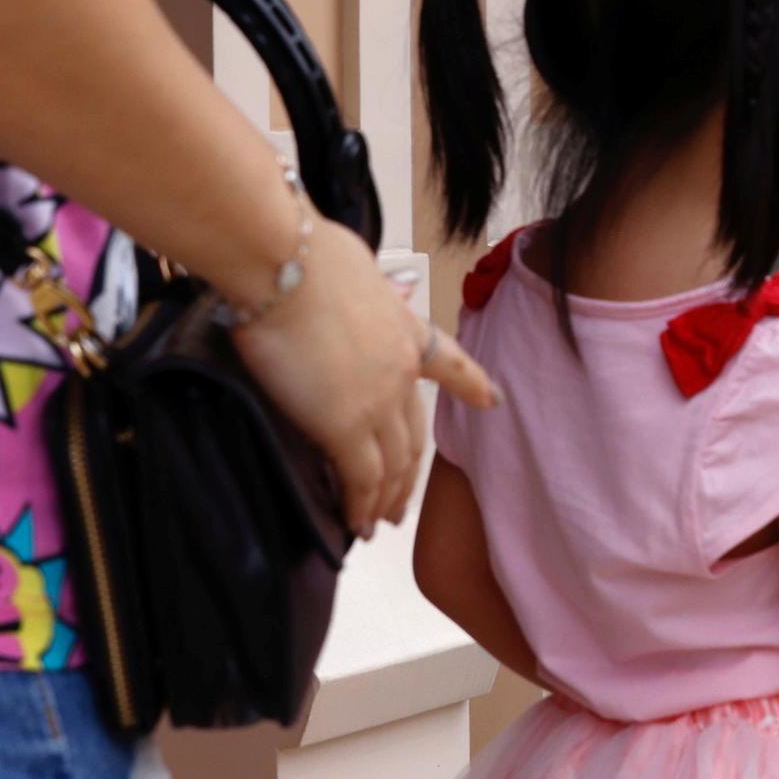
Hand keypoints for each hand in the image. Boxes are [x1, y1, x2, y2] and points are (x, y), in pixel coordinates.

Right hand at [227, 219, 494, 535]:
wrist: (284, 263)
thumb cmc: (302, 253)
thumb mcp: (354, 267)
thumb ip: (365, 289)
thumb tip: (364, 283)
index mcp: (405, 328)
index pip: (449, 363)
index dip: (473, 385)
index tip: (494, 400)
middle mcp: (400, 369)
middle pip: (415, 435)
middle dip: (410, 475)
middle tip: (403, 504)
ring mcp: (377, 401)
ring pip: (393, 465)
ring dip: (387, 498)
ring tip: (378, 524)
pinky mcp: (344, 426)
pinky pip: (360, 479)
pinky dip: (359, 506)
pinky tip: (356, 524)